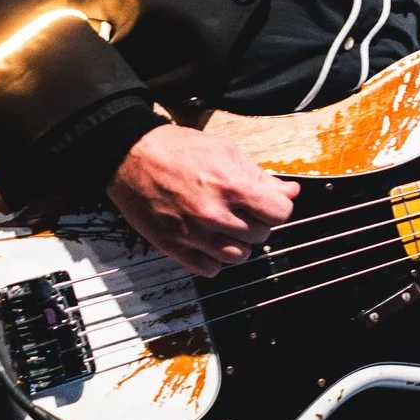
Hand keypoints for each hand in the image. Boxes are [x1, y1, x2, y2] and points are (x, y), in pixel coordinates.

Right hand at [108, 122, 299, 276]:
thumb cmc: (176, 149)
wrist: (130, 156)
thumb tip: (290, 192)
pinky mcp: (173, 246)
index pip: (280, 214)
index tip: (269, 205)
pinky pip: (210, 269)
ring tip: (226, 227)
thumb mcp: (225, 151)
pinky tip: (208, 241)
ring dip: (238, 244)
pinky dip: (214, 259)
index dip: (277, 208)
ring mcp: (193, 233)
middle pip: (261, 236)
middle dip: (257, 223)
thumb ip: (259, 176)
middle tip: (242, 211)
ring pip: (239, 257)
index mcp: (231, 186)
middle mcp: (214, 213)